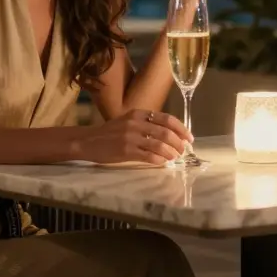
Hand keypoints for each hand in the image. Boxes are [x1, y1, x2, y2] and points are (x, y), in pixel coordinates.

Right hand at [76, 109, 192, 165]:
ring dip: (171, 152)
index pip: (166, 119)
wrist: (87, 141)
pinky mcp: (126, 151)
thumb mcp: (128, 122)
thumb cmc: (109, 133)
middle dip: (178, 142)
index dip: (181, 128)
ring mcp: (131, 137)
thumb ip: (146, 125)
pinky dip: (160, 159)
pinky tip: (164, 162)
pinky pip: (149, 156)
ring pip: (159, 144)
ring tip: (175, 157)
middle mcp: (136, 123)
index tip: (189, 138)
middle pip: (165, 132)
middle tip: (183, 150)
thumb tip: (169, 135)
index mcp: (138, 114)